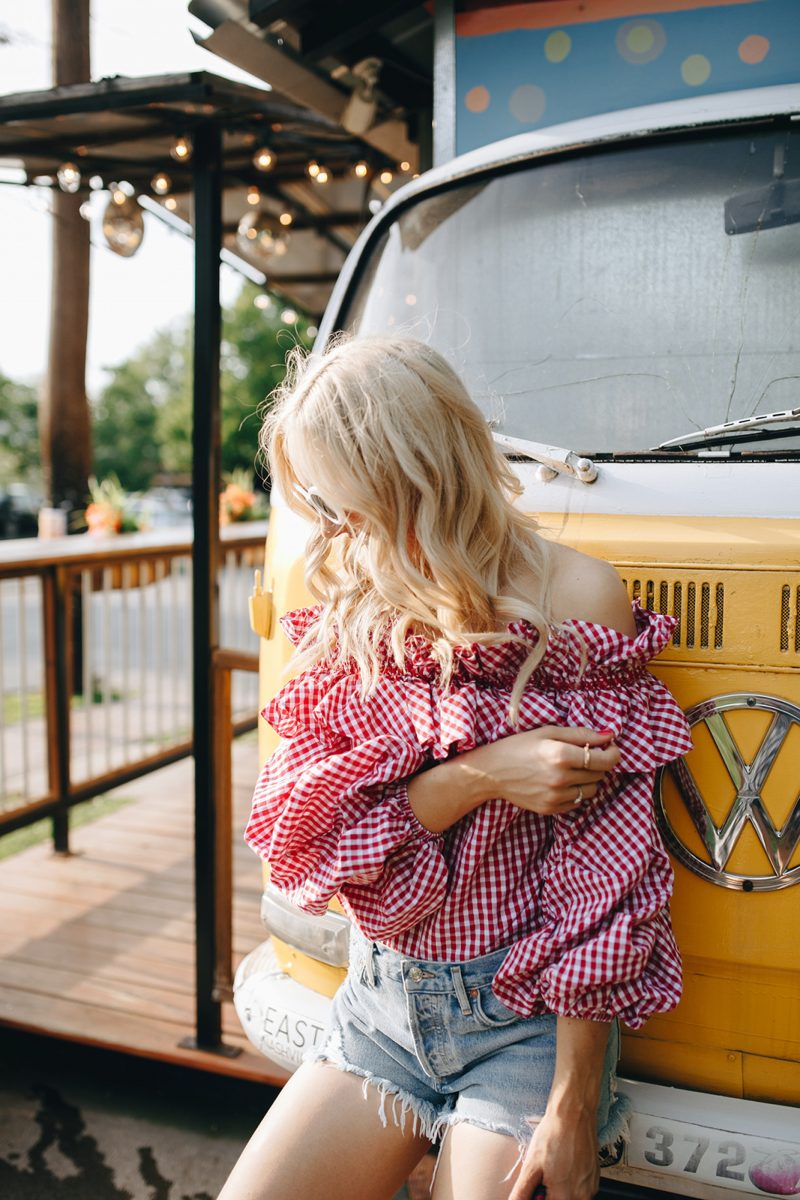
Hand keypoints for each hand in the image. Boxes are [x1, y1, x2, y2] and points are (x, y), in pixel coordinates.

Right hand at [473, 726, 619, 815]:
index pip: (604, 760)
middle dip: (599, 764)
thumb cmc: (518, 746)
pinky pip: (577, 802)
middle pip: (599, 775)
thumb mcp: (547, 732)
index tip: (610, 748)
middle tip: (587, 755)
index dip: (613, 753)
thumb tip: (609, 736)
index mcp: (560, 755)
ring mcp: (555, 796)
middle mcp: (560, 778)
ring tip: (574, 769)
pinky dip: (576, 792)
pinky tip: (562, 781)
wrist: (491, 772)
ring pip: (592, 791)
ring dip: (590, 779)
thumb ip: (580, 734)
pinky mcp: (550, 809)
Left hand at [509, 1108, 599, 1199]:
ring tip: (552, 1172)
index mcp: (565, 1195)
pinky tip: (563, 1167)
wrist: (574, 1114)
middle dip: (549, 1194)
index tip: (535, 1191)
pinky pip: (580, 1190)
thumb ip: (523, 1191)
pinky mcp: (595, 1178)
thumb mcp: (532, 1165)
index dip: (538, 1198)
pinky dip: (570, 1184)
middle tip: (542, 1180)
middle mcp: (582, 1196)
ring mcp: (591, 1187)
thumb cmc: (554, 1135)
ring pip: (570, 1197)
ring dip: (559, 1191)